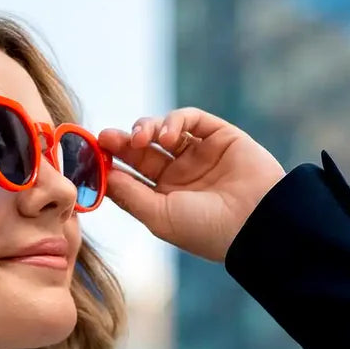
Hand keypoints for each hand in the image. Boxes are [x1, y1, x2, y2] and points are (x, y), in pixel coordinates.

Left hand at [97, 108, 286, 262]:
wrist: (257, 223)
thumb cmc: (206, 229)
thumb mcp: (159, 216)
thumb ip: (129, 195)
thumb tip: (103, 175)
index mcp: (164, 198)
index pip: (130, 174)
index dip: (111, 164)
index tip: (92, 156)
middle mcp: (180, 175)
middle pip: (142, 150)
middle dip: (122, 142)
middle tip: (106, 138)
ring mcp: (199, 154)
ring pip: (162, 131)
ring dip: (145, 129)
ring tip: (141, 139)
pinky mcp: (219, 136)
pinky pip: (190, 119)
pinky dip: (174, 122)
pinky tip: (168, 137)